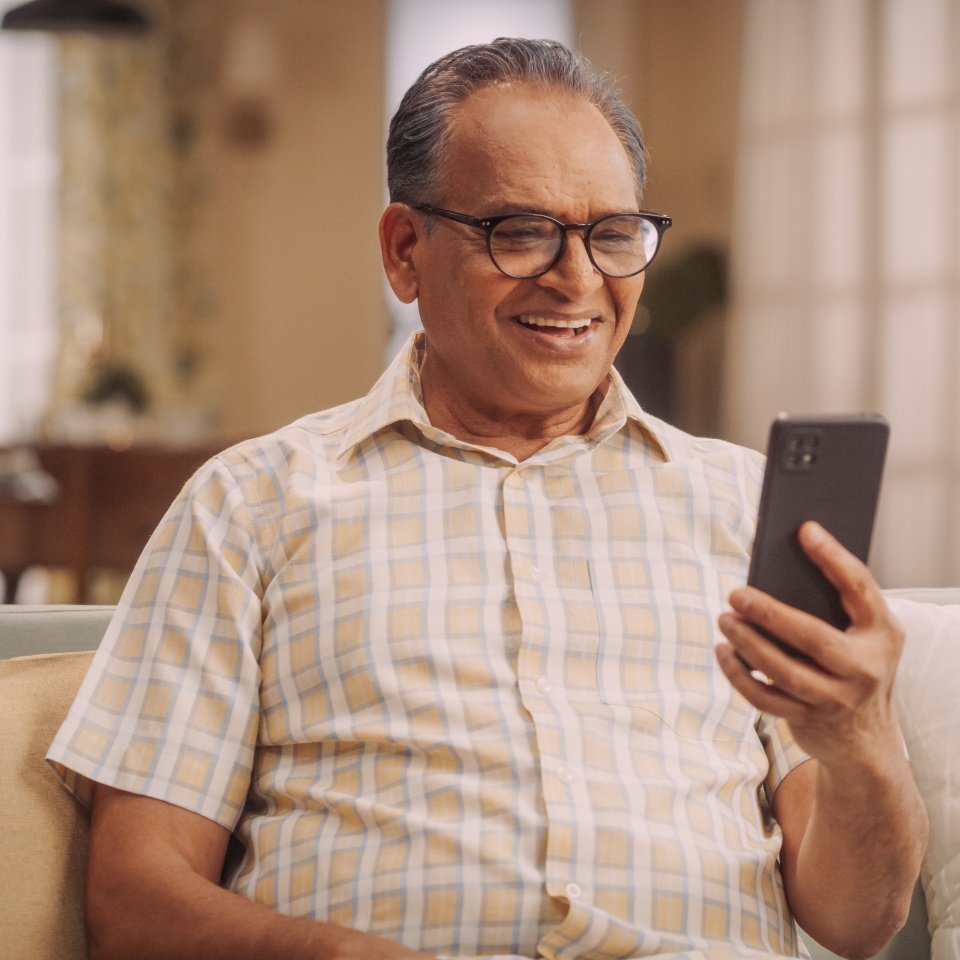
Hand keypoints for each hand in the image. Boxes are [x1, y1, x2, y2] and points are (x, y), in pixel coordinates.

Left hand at [715, 521, 904, 765]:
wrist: (867, 740)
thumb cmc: (856, 666)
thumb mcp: (865, 634)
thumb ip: (836, 602)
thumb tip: (775, 568)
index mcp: (882, 633)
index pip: (860, 587)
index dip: (833, 556)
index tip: (804, 529)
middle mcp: (864, 668)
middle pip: (812, 636)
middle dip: (769, 613)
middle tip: (736, 593)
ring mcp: (835, 698)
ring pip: (783, 671)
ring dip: (746, 643)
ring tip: (724, 619)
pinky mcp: (807, 719)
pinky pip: (764, 698)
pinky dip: (738, 674)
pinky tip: (723, 652)